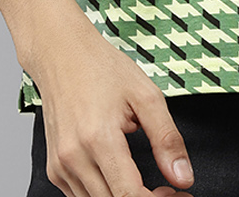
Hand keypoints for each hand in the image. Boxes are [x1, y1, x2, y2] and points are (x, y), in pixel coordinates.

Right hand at [26, 20, 194, 196]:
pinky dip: (107, 195)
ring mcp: (60, 166)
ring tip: (150, 185)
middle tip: (168, 188)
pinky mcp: (55, 170)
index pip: (129, 195)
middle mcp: (73, 158)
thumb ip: (167, 139)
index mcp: (98, 138)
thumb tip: (183, 178)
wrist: (61, 54)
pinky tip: (123, 179)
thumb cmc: (102, 69)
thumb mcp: (146, 95)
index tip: (178, 194)